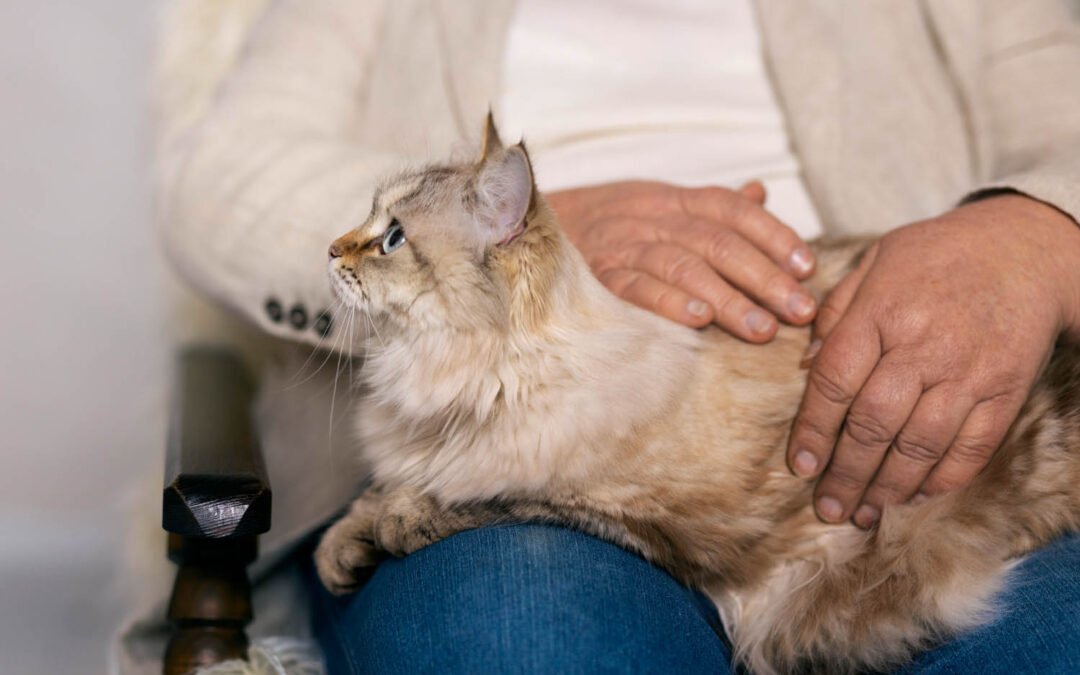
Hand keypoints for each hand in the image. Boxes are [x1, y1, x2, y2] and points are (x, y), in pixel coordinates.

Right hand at [547, 181, 816, 341]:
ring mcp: (619, 245)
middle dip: (763, 277)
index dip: (773, 234)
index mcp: (669, 198)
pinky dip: (666, 301)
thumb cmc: (604, 224)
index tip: (807, 266)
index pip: (730, 209)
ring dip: (727, 298)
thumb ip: (708, 205)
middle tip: (800, 310)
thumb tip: (760, 192)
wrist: (522, 228)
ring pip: (682, 265)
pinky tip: (698, 321)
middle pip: (716, 241)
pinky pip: (633, 287)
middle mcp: (648, 216)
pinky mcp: (593, 277)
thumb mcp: (655, 203)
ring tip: (762, 330)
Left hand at [787, 195, 1079, 527]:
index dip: (813, 429)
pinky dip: (941, 479)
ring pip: (920, 444)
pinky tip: (913, 496)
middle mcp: (924, 346)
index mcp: (881, 311)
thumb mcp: (876, 261)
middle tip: (826, 507)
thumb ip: (836, 312)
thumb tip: (805, 366)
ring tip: (862, 512)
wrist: (1024, 247)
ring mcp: (968, 372)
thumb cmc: (937, 255)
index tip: (799, 466)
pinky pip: (971, 448)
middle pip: (874, 423)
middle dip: (845, 473)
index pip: (834, 381)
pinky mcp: (1004, 391)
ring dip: (887, 487)